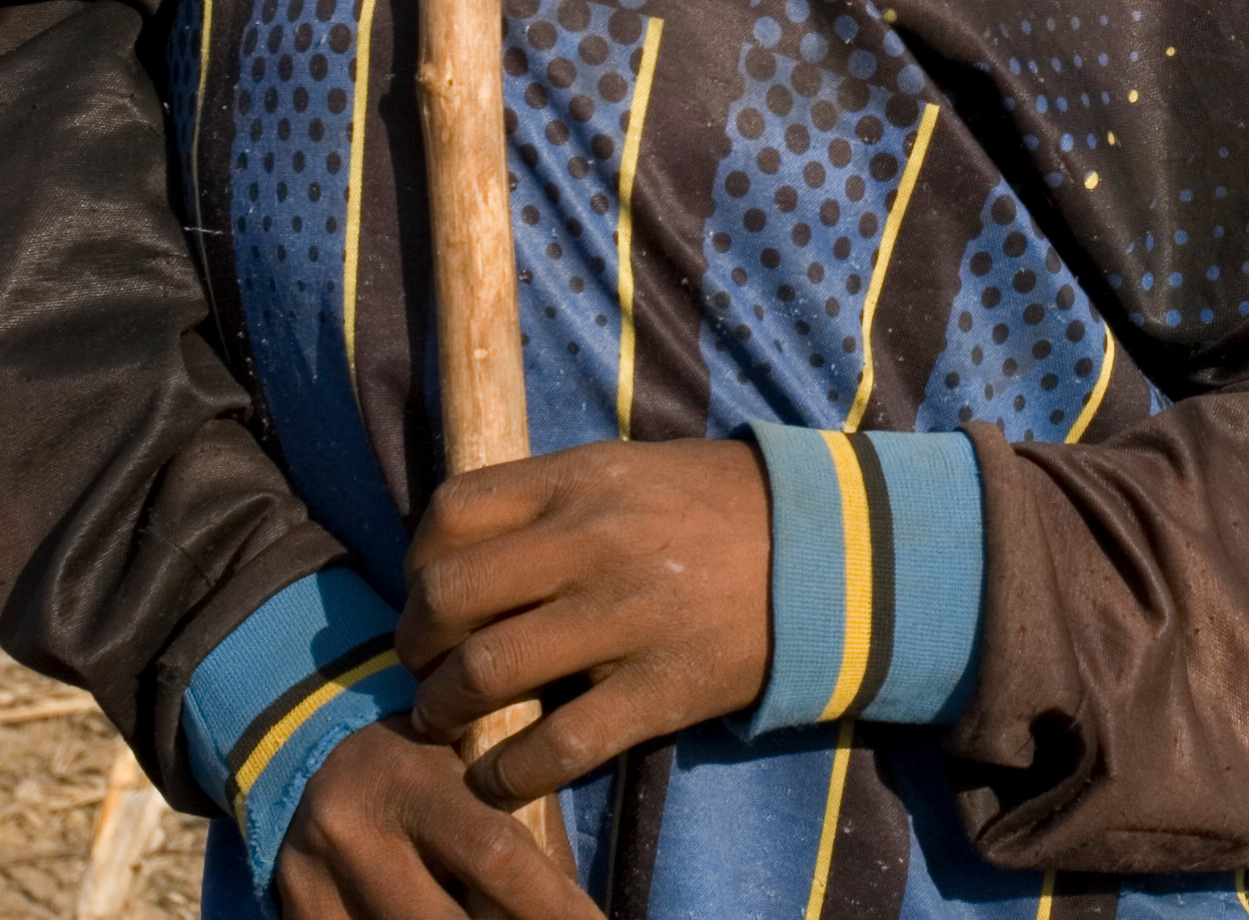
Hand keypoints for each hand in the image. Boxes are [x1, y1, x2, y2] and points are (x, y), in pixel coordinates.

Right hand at [275, 716, 600, 919]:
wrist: (315, 756)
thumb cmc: (425, 761)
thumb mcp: (467, 761)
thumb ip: (511, 811)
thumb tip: (575, 903)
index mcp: (408, 780)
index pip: (494, 855)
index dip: (554, 906)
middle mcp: (351, 832)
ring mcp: (312, 882)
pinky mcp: (297, 914)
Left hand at [400, 438, 773, 806]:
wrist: (832, 552)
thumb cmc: (721, 507)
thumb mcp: (632, 471)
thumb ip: (553, 500)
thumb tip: (467, 546)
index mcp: (582, 480)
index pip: (453, 512)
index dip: (417, 561)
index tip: (425, 592)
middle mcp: (593, 542)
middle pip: (449, 594)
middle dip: (416, 643)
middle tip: (422, 666)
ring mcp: (626, 616)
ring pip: (485, 671)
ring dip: (444, 708)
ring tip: (444, 720)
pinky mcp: (660, 687)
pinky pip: (556, 745)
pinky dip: (509, 772)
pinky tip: (498, 775)